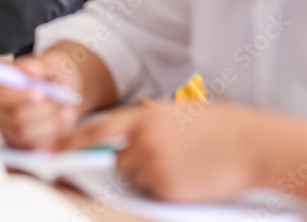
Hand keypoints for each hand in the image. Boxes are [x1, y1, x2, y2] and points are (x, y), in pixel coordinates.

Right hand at [0, 55, 80, 149]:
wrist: (65, 92)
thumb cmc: (53, 75)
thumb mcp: (49, 63)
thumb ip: (38, 65)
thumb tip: (31, 70)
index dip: (19, 95)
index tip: (41, 91)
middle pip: (16, 118)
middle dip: (42, 110)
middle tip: (57, 101)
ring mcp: (10, 129)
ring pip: (29, 134)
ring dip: (52, 122)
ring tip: (63, 108)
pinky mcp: (24, 145)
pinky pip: (38, 145)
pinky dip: (54, 132)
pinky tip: (62, 119)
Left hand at [59, 102, 265, 200]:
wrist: (252, 145)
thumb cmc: (218, 126)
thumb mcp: (174, 113)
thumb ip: (145, 123)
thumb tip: (122, 138)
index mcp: (142, 118)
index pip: (95, 132)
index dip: (72, 142)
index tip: (54, 150)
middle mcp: (142, 142)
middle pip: (113, 159)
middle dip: (122, 161)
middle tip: (144, 156)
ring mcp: (154, 167)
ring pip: (134, 177)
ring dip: (145, 174)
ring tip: (179, 162)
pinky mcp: (167, 190)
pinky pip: (152, 192)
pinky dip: (163, 187)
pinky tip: (186, 175)